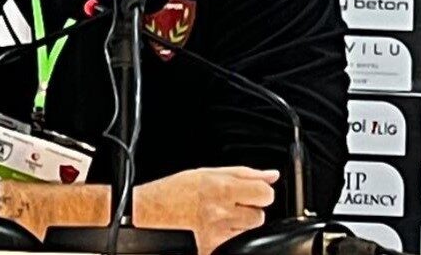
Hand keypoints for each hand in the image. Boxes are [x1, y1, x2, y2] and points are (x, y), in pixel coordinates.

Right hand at [133, 166, 278, 254]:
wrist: (149, 213)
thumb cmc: (175, 191)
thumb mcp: (209, 173)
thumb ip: (245, 174)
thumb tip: (271, 176)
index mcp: (222, 188)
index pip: (265, 193)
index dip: (259, 192)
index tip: (250, 191)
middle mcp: (221, 212)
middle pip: (259, 215)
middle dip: (247, 209)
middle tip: (227, 203)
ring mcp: (217, 234)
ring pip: (248, 231)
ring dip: (238, 224)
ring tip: (218, 215)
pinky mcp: (212, 248)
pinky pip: (234, 243)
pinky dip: (228, 237)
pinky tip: (212, 229)